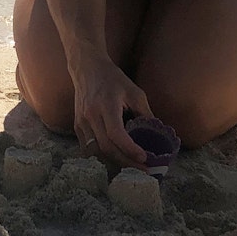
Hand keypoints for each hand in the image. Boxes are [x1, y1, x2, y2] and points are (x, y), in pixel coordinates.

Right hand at [70, 51, 152, 167]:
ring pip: (95, 152)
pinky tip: (115, 161)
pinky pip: (88, 149)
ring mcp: (81, 122)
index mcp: (106, 105)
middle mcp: (91, 115)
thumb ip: (145, 113)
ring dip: (114, 163)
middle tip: (143, 169)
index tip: (145, 158)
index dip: (130, 149)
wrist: (87, 68)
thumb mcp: (134, 92)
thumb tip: (159, 135)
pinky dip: (102, 158)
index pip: (116, 133)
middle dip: (126, 162)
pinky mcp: (77, 126)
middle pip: (106, 147)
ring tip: (131, 168)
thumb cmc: (113, 79)